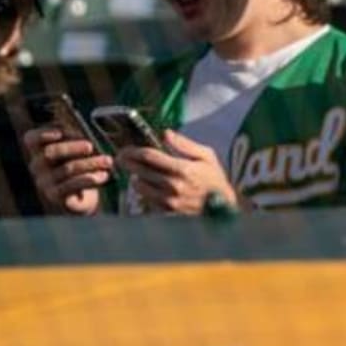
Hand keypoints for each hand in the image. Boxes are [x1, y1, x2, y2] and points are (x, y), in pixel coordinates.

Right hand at [23, 125, 112, 215]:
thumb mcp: (79, 149)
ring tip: (108, 161)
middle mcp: (37, 165)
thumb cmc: (81, 164)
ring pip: (67, 168)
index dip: (43, 134)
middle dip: (72, 147)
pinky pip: (71, 185)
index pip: (31, 139)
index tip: (60, 133)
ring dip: (90, 163)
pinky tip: (103, 175)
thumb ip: (77, 136)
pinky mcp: (54, 196)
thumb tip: (85, 127)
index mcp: (40, 149)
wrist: (84, 197)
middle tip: (90, 146)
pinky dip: (89, 179)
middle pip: (50, 153)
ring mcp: (44, 182)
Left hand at [119, 129, 236, 215]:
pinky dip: (143, 191)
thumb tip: (166, 133)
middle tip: (121, 157)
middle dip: (128, 162)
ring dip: (135, 177)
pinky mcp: (166, 212)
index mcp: (182, 169)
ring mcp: (168, 201)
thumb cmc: (215, 179)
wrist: (223, 208)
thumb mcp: (206, 156)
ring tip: (136, 171)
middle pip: (140, 171)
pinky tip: (146, 185)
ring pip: (140, 186)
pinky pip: (146, 199)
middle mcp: (172, 185)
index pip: (150, 156)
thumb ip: (185, 144)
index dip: (134, 150)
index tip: (126, 148)